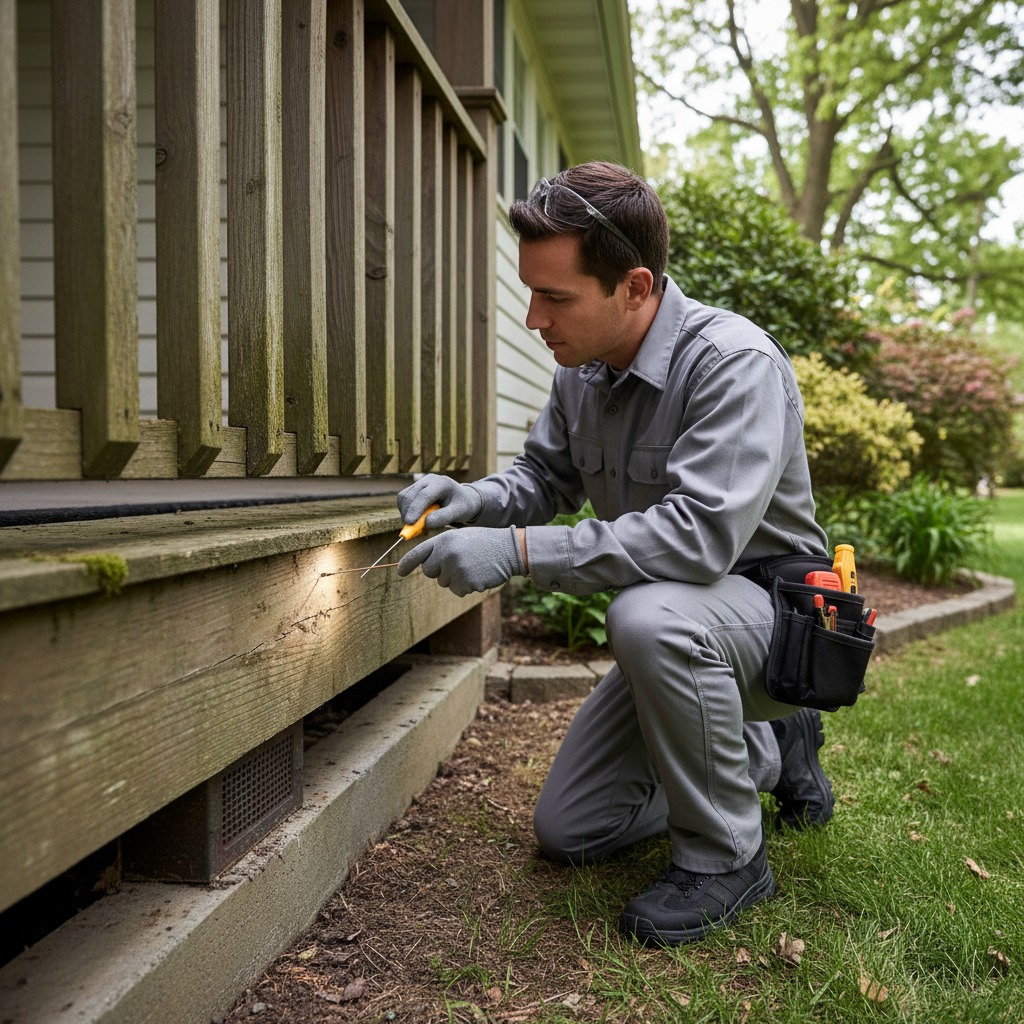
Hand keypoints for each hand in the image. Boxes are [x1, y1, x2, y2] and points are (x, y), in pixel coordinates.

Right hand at [397, 474, 482, 528]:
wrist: (462, 499)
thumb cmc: (462, 506)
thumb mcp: (459, 513)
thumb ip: (444, 517)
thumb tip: (427, 522)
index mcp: (442, 483)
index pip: (424, 495)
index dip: (415, 509)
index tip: (410, 523)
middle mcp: (429, 480)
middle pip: (410, 495)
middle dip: (407, 513)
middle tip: (411, 530)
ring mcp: (421, 482)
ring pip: (404, 497)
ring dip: (405, 512)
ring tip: (415, 525)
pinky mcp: (415, 488)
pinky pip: (404, 499)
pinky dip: (406, 511)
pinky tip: (415, 519)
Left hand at [397, 526, 524, 597]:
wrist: (509, 549)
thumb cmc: (484, 543)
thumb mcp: (460, 537)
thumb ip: (442, 548)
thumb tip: (426, 565)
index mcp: (444, 540)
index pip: (418, 553)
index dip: (406, 564)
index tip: (400, 572)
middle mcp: (446, 554)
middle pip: (429, 571)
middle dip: (440, 571)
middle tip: (459, 563)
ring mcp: (456, 569)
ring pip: (443, 582)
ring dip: (455, 579)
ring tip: (472, 566)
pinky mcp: (465, 583)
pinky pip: (457, 591)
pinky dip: (466, 587)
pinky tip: (477, 575)